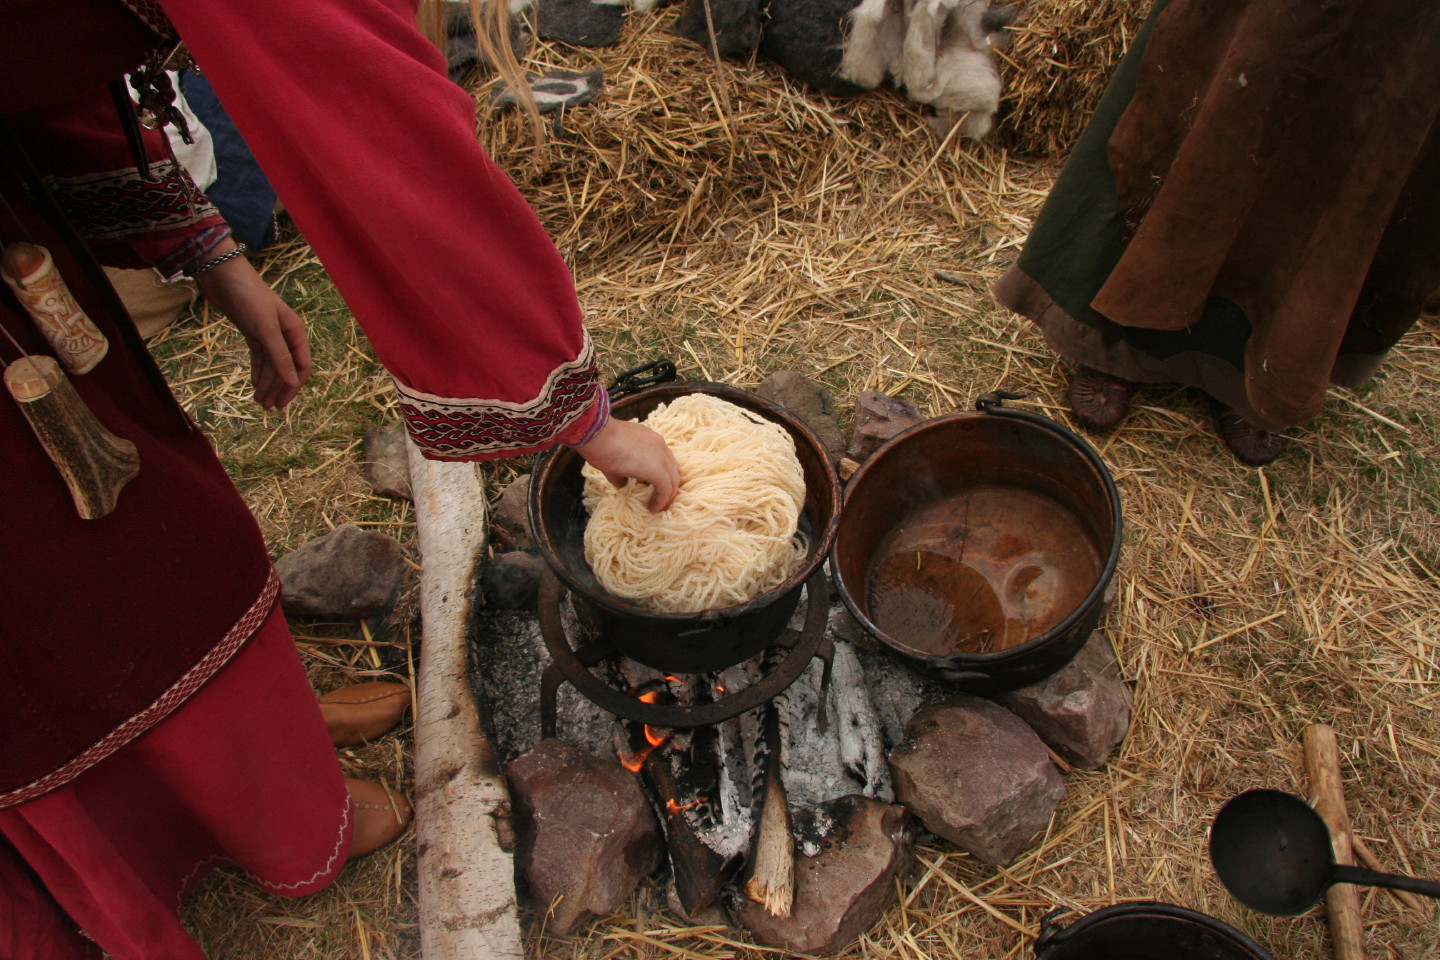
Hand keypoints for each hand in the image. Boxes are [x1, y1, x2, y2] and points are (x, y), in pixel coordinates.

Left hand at [195, 247, 311, 409]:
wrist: (223, 276)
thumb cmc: (249, 297)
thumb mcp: (265, 328)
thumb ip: (279, 356)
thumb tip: (291, 382)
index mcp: (295, 332)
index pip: (301, 366)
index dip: (293, 386)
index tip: (282, 404)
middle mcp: (285, 335)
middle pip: (286, 368)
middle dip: (278, 388)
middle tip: (268, 408)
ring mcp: (268, 334)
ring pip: (272, 365)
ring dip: (267, 383)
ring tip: (259, 402)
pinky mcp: (253, 333)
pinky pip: (259, 358)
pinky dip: (258, 372)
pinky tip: (254, 385)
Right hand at [574, 416, 680, 511]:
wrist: (598, 436)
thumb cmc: (601, 443)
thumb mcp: (613, 458)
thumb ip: (621, 473)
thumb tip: (623, 484)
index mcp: (650, 439)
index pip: (662, 458)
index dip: (659, 473)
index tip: (651, 485)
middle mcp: (660, 445)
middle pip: (672, 469)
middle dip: (668, 485)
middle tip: (659, 498)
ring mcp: (661, 457)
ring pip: (673, 480)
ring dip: (667, 495)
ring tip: (658, 507)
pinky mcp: (658, 471)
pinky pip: (665, 490)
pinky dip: (661, 501)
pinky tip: (652, 509)